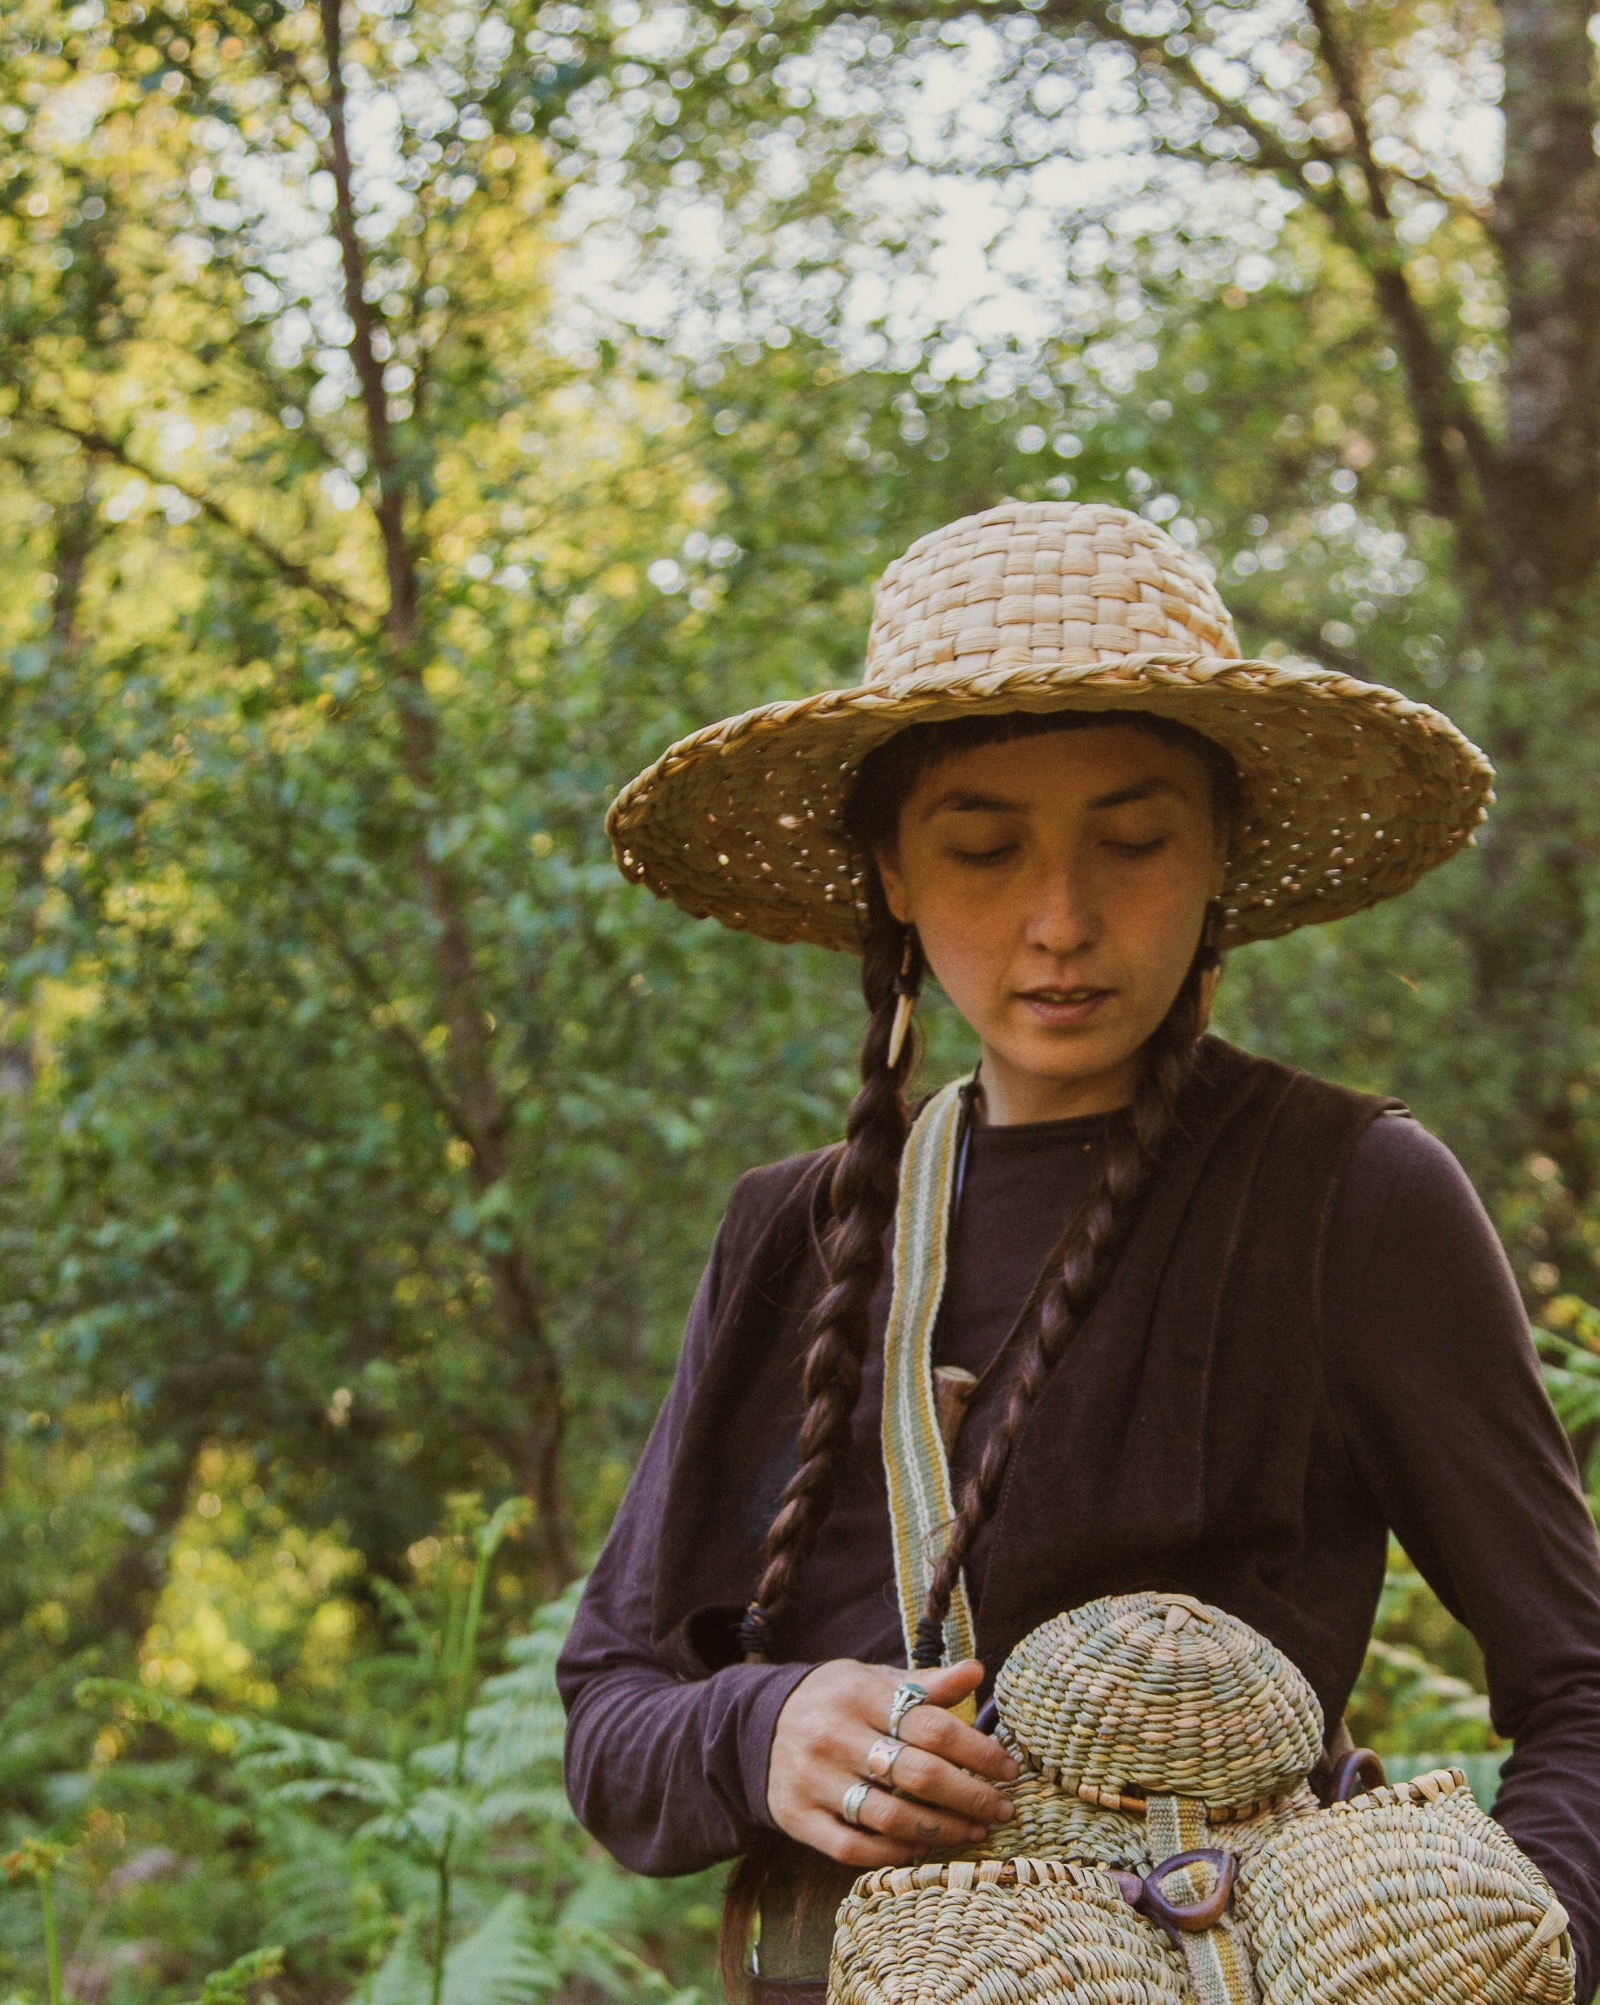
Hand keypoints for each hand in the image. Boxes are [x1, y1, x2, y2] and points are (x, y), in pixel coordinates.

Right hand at [766, 1658, 1019, 1866]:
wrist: (759, 1724)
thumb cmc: (837, 1701)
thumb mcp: (874, 1680)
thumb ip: (925, 1683)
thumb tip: (977, 1672)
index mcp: (858, 1694)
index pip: (932, 1727)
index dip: (979, 1752)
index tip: (1008, 1769)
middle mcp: (833, 1736)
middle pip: (917, 1774)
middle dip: (971, 1797)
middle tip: (1002, 1809)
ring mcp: (812, 1780)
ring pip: (890, 1817)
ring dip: (942, 1830)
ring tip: (973, 1832)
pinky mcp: (797, 1817)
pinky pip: (853, 1848)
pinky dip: (894, 1852)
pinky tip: (923, 1846)